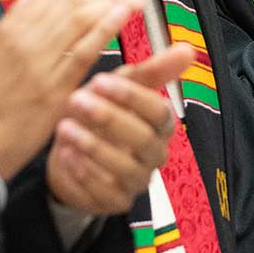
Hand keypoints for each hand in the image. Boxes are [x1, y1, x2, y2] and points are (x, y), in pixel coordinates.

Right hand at [0, 0, 139, 178]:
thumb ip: (14, 16)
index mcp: (7, 30)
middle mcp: (24, 40)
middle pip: (69, 6)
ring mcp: (41, 63)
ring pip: (80, 22)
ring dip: (111, 6)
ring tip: (134, 2)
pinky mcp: (56, 88)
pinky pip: (85, 51)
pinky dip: (106, 29)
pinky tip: (124, 18)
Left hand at [47, 45, 193, 215]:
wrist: (70, 153)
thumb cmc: (99, 114)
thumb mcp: (119, 88)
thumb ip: (151, 71)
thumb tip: (188, 49)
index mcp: (161, 125)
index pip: (158, 112)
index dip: (131, 97)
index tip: (100, 81)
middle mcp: (155, 154)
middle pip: (143, 140)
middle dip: (109, 119)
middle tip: (77, 101)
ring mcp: (137, 181)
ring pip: (125, 168)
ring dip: (94, 147)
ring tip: (65, 128)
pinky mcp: (117, 203)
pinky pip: (105, 192)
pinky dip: (84, 173)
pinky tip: (66, 154)